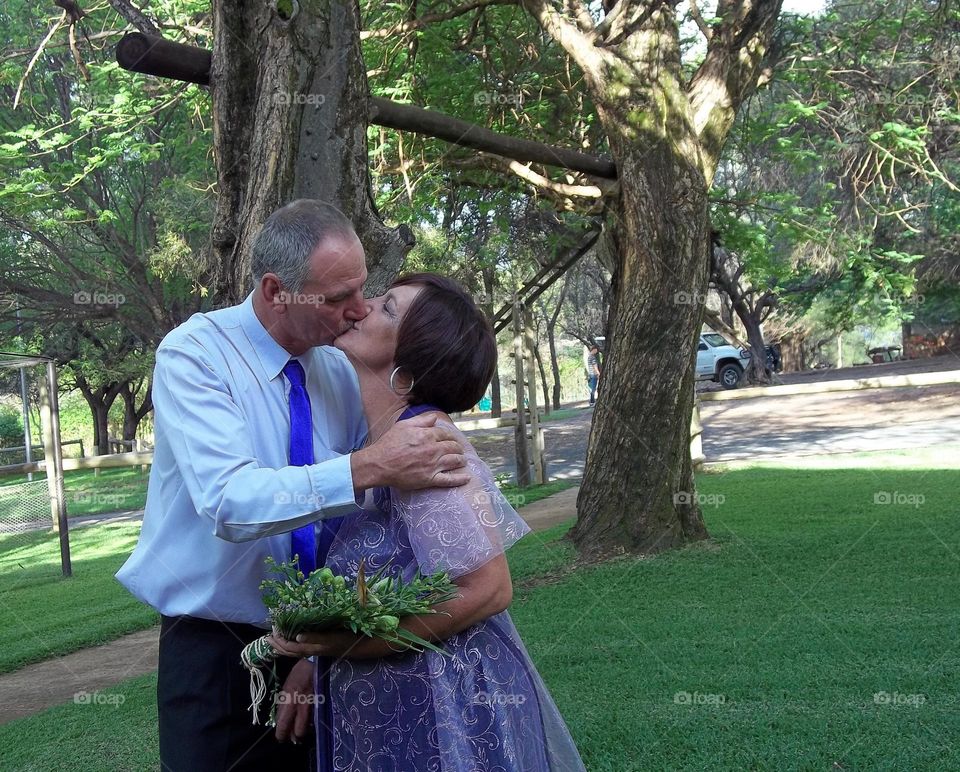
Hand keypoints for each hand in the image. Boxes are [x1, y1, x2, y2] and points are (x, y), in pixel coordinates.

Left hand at [269, 631, 365, 658]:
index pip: (291, 647)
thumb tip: (297, 636)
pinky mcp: (321, 647)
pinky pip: (302, 649)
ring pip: (296, 651)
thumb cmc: (348, 639)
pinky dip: (294, 645)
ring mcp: (317, 649)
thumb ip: (315, 638)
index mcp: (313, 648)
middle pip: (290, 651)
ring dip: (284, 646)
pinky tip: (294, 638)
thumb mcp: (332, 638)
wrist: (363, 646)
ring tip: (276, 639)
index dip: (280, 641)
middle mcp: (313, 650)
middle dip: (278, 645)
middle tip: (268, 636)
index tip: (272, 629)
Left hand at [274, 658, 313, 744]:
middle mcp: (302, 706)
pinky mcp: (323, 705)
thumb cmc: (298, 674)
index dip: (281, 734)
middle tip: (293, 734)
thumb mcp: (285, 688)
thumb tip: (280, 721)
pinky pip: (316, 719)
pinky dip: (313, 721)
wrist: (316, 664)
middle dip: (296, 735)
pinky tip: (311, 718)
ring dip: (306, 729)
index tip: (281, 737)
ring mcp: (314, 706)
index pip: (284, 724)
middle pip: (299, 732)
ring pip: (310, 727)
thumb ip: (283, 706)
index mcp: (289, 700)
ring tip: (302, 726)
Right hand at [351, 413, 470, 490]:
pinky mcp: (430, 479)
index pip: (445, 434)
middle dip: (458, 448)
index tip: (451, 439)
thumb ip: (421, 420)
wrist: (379, 464)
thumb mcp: (403, 425)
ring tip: (463, 460)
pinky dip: (460, 479)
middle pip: (453, 447)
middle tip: (458, 449)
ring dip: (461, 460)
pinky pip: (449, 480)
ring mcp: (433, 465)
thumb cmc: (389, 444)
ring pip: (454, 461)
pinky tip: (467, 478)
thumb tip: (434, 417)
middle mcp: (433, 450)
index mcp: (427, 435)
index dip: (450, 436)